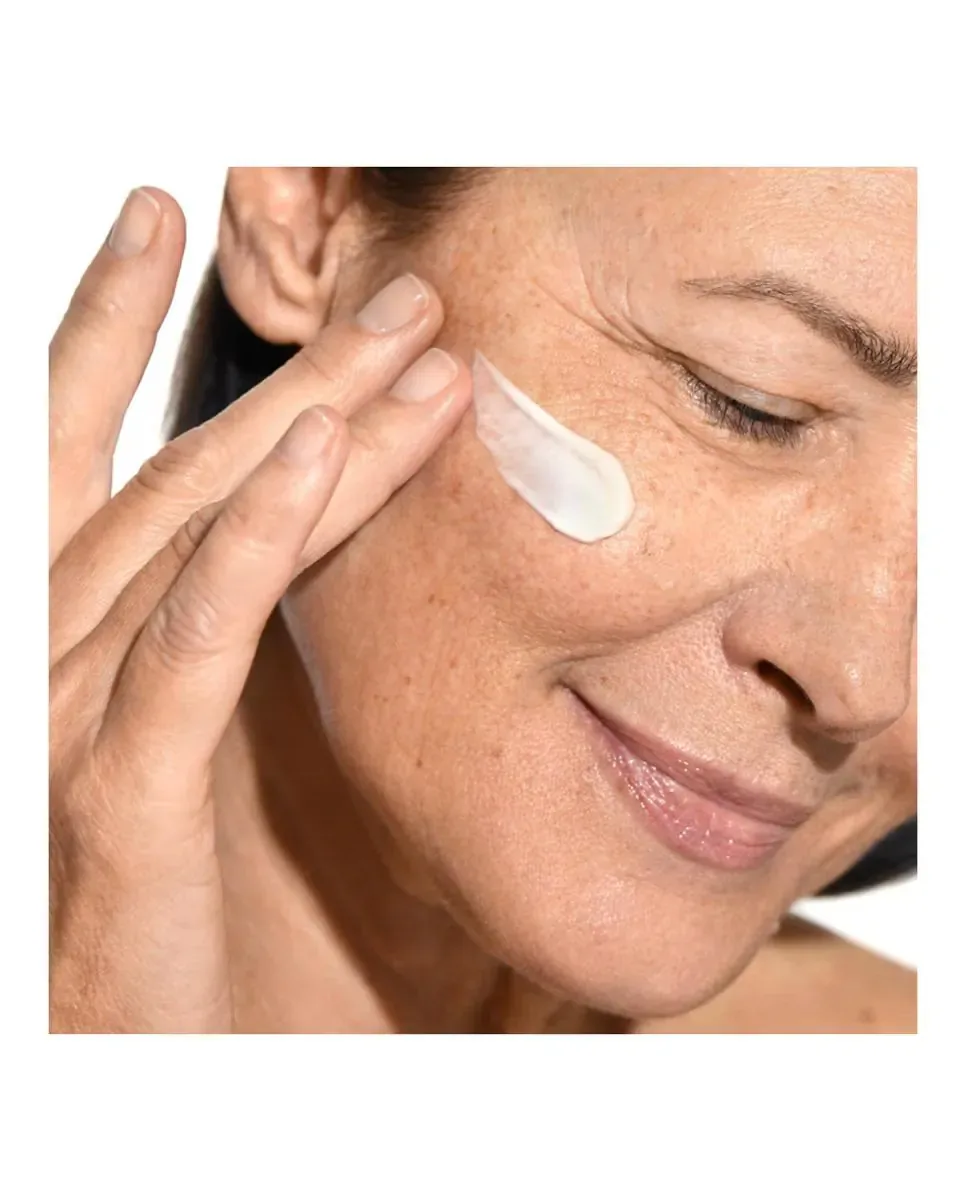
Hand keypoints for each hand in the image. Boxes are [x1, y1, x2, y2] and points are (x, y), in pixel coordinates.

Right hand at [49, 188, 470, 1031]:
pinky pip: (191, 640)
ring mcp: (68, 711)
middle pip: (175, 471)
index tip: (175, 225)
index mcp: (65, 629)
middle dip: (291, 372)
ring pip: (194, 533)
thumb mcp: (176, 742)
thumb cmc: (153, 893)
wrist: (114, 1054)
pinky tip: (317, 459)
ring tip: (408, 352)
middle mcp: (47, 646)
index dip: (117, 327)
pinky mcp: (117, 791)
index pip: (93, 453)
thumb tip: (300, 543)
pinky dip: (253, 541)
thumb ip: (213, 636)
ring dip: (308, 430)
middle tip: (396, 295)